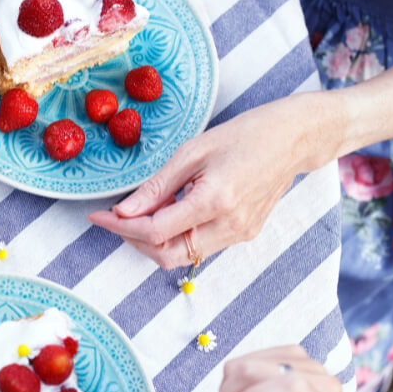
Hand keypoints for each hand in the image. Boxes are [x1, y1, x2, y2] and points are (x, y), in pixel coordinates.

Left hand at [88, 92, 337, 268]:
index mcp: (214, 201)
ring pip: (182, 257)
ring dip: (154, 240)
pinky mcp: (244, 235)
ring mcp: (239, 234)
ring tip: (145, 210)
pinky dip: (176, 236)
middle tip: (117, 217)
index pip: (154, 231)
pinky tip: (171, 211)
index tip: (98, 216)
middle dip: (134, 240)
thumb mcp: (192, 151)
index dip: (120, 226)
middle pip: (165, 255)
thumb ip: (156, 186)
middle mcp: (229, 226)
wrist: (293, 139)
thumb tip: (124, 211)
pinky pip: (199, 247)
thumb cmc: (244, 135)